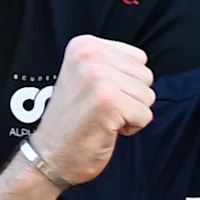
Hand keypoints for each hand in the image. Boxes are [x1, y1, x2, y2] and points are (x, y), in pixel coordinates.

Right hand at [31, 34, 157, 184]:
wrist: (50, 154)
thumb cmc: (73, 119)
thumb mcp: (85, 75)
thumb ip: (112, 63)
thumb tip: (143, 61)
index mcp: (85, 45)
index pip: (139, 58)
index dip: (127, 82)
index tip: (100, 94)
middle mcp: (90, 56)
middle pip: (146, 76)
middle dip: (131, 97)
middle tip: (101, 108)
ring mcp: (98, 77)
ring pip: (148, 95)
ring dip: (131, 112)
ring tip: (103, 117)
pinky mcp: (109, 101)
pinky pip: (146, 115)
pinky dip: (131, 128)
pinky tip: (106, 127)